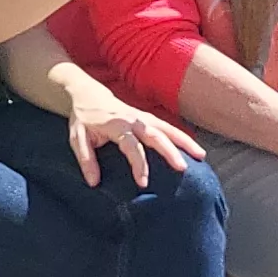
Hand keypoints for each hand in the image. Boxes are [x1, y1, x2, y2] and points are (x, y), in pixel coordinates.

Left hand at [60, 80, 203, 184]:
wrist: (87, 93)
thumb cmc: (83, 118)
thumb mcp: (77, 138)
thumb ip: (85, 160)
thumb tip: (93, 183)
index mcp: (116, 125)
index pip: (131, 146)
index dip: (138, 164)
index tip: (143, 183)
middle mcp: (132, 119)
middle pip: (155, 135)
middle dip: (170, 151)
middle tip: (182, 168)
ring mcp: (142, 117)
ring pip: (167, 128)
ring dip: (184, 141)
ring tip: (201, 155)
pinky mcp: (147, 117)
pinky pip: (167, 126)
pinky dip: (181, 136)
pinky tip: (194, 148)